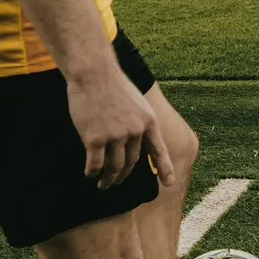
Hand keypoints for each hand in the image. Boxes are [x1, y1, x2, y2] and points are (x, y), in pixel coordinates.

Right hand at [68, 66, 168, 190]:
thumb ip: (139, 122)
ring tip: (103, 184)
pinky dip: (92, 171)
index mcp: (149, 122)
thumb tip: (138, 140)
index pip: (159, 150)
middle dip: (123, 175)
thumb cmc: (113, 85)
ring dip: (108, 179)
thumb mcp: (138, 103)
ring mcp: (115, 136)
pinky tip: (89, 174)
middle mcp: (135, 131)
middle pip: (131, 162)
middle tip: (116, 182)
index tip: (169, 183)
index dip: (165, 168)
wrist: (94, 73)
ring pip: (114, 167)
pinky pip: (95, 163)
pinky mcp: (94, 139)